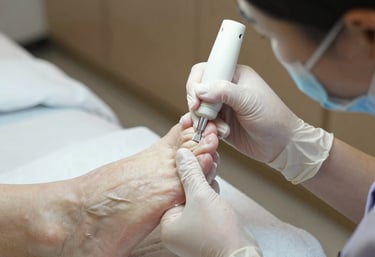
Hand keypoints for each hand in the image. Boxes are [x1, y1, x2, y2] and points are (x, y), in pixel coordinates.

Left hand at [161, 148, 260, 256]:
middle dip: (198, 175)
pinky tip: (215, 183)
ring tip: (212, 164)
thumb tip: (181, 154)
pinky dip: (211, 194)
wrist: (241, 256)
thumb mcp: (201, 196)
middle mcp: (179, 229)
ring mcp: (194, 230)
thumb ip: (191, 174)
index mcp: (168, 224)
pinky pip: (205, 206)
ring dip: (205, 182)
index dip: (186, 171)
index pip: (174, 190)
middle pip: (186, 193)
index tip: (195, 156)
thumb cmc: (219, 234)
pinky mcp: (207, 229)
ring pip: (197, 198)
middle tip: (207, 157)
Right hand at [185, 62, 301, 162]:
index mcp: (234, 75)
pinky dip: (207, 130)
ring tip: (220, 129)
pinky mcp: (219, 123)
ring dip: (204, 121)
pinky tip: (221, 134)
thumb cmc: (272, 117)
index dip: (196, 84)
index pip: (205, 70)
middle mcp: (225, 89)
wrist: (281, 144)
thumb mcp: (248, 101)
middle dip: (198, 106)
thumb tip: (199, 89)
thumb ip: (223, 91)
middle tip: (205, 116)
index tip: (196, 100)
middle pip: (196, 91)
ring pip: (197, 110)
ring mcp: (221, 107)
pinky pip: (203, 124)